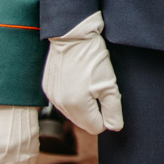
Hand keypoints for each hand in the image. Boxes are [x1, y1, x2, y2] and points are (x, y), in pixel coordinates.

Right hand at [41, 11, 122, 133]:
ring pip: (72, 113)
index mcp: (77, 106)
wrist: (72, 35)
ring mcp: (52, 97)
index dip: (106, 115)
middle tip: (98, 88)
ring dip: (82, 104)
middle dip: (94, 110)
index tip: (108, 97)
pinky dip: (71, 96)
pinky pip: (63, 102)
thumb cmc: (93, 58)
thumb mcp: (109, 84)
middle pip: (83, 122)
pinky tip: (76, 80)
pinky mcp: (47, 88)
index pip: (96, 127)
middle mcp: (61, 105)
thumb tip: (115, 127)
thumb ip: (113, 110)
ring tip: (87, 82)